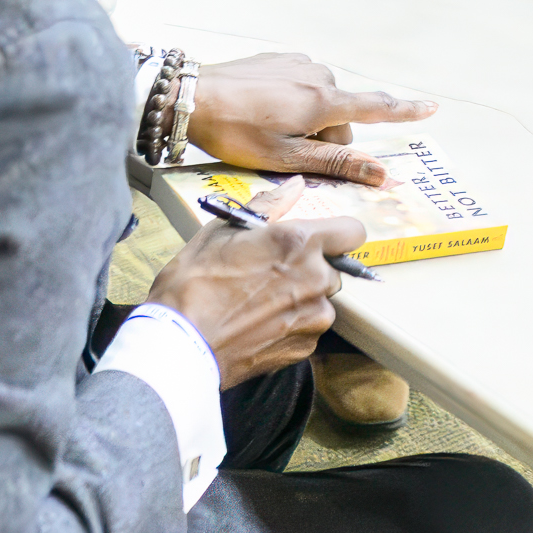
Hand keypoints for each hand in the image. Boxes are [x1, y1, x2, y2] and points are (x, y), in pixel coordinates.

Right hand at [143, 212, 363, 386]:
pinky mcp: (306, 348)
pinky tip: (259, 325)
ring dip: (301, 299)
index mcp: (299, 243)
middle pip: (333, 269)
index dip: (336, 235)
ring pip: (321, 301)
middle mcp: (316, 279)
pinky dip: (291, 326)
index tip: (317, 241)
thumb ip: (268, 206)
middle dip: (310, 269)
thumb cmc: (193, 285)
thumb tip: (296, 185)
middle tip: (271, 274)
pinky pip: (308, 329)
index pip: (352, 232)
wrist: (180, 344)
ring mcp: (314, 317)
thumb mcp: (222, 232)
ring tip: (260, 304)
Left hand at [188, 50, 430, 184]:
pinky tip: (261, 111)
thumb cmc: (236, 132)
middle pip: (341, 116)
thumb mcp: (287, 157)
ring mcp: (298, 63)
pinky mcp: (278, 58)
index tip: (432, 107)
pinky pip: (299, 85)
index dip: (406, 111)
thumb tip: (382, 173)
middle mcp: (318, 75)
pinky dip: (291, 102)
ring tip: (268, 132)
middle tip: (288, 153)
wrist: (190, 97)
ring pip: (319, 101)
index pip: (377, 107)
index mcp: (325, 102)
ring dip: (307, 119)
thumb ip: (337, 162)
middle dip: (326, 137)